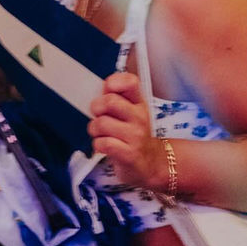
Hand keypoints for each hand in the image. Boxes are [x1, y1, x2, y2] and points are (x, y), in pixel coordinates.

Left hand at [88, 71, 164, 189]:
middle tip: (99, 116)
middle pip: (110, 101)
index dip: (115, 81)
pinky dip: (98, 144)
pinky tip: (105, 145)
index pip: (130, 82)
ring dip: (94, 129)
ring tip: (101, 134)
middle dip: (96, 108)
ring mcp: (136, 136)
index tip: (108, 89)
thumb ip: (114, 96)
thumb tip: (102, 85)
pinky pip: (104, 143)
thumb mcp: (129, 112)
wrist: (151, 164)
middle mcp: (140, 117)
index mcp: (139, 103)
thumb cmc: (134, 135)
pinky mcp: (130, 154)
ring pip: (102, 123)